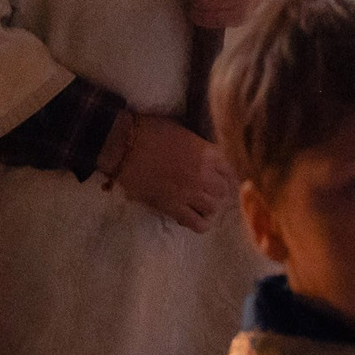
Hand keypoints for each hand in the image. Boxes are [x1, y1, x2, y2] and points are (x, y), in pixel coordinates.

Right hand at [111, 114, 236, 231]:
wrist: (125, 145)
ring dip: (207, 207)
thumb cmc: (151, 131)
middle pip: (223, 192)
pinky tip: (191, 217)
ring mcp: (189, 192)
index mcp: (207, 153)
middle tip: (205, 192)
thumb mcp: (183, 132)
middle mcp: (203, 174)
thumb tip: (206, 158)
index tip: (219, 180)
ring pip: (213, 208)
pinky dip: (199, 223)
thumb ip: (199, 147)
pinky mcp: (173, 207)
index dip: (225, 177)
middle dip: (216, 193)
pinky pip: (197, 224)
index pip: (229, 171)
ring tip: (197, 205)